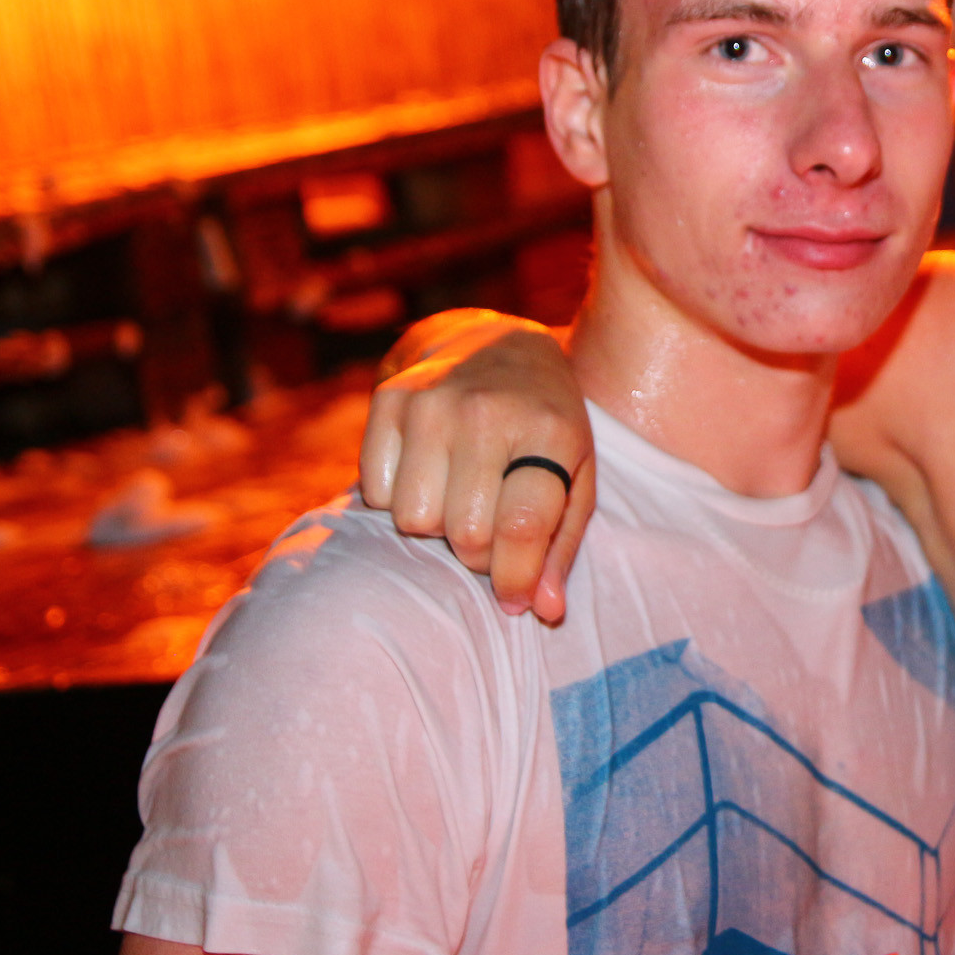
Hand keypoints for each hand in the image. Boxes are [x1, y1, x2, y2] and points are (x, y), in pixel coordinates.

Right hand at [359, 311, 592, 621]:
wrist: (498, 343)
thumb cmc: (546, 426)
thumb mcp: (576, 476)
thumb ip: (561, 546)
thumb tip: (543, 611)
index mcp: (548, 431)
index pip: (521, 525)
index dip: (515, 578)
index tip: (513, 600)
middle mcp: (488, 412)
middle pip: (463, 534)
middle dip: (478, 552)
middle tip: (491, 530)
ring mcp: (433, 401)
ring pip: (414, 520)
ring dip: (437, 526)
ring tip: (461, 496)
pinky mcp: (389, 399)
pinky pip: (378, 493)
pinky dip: (400, 497)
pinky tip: (430, 471)